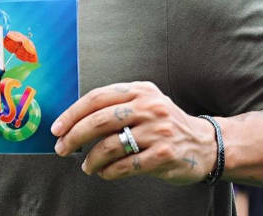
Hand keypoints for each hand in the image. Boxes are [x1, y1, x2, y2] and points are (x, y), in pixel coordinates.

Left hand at [51, 81, 215, 184]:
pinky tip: (104, 172)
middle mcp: (148, 107)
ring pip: (110, 145)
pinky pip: (125, 165)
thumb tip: (73, 120)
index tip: (57, 128)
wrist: (205, 144)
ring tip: (86, 166)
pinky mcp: (163, 155)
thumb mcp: (144, 102)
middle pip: (99, 120)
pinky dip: (108, 171)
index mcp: (139, 90)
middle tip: (61, 148)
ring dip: (91, 159)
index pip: (96, 98)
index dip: (72, 114)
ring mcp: (157, 131)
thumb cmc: (164, 123)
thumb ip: (115, 105)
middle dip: (74, 136)